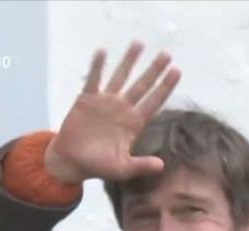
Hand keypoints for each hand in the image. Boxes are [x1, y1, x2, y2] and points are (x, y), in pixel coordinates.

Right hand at [44, 40, 181, 183]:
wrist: (71, 162)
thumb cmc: (98, 166)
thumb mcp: (122, 169)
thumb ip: (140, 165)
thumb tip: (161, 166)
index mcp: (134, 124)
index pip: (153, 101)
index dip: (165, 87)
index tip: (177, 71)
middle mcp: (123, 109)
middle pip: (142, 85)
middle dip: (154, 70)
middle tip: (166, 54)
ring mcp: (105, 102)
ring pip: (120, 77)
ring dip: (129, 61)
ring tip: (139, 44)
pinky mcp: (87, 100)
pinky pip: (94, 80)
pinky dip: (97, 66)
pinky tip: (102, 52)